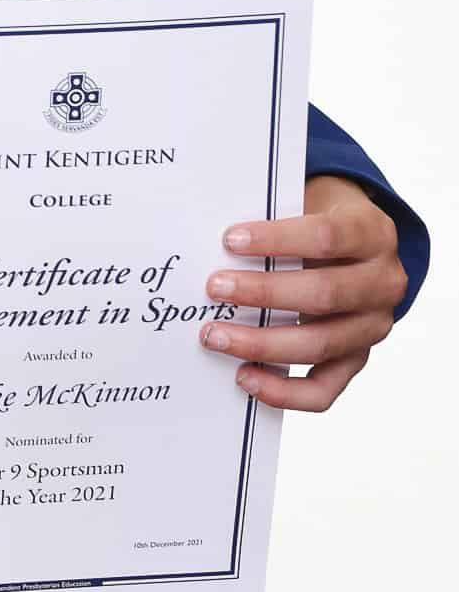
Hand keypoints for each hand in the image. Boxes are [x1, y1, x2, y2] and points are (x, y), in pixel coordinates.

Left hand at [197, 174, 405, 409]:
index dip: (277, 239)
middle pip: (324, 295)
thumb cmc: (317, 218)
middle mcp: (382, 284)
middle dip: (263, 293)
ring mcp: (372, 327)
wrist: (353, 243)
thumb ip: (273, 215)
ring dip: (262, 344)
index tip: (230, 240)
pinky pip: (324, 389)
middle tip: (214, 288)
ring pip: (321, 345)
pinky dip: (283, 391)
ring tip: (215, 335)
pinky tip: (244, 378)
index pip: (327, 236)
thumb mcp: (308, 200)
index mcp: (372, 233)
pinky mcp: (356, 359)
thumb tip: (209, 236)